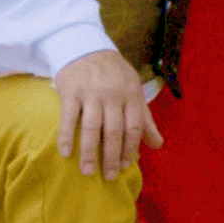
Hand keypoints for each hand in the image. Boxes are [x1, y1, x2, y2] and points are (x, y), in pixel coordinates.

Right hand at [52, 48, 162, 178]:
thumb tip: (158, 145)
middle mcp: (113, 94)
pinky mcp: (71, 91)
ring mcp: (91, 93)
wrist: (86, 47)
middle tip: (109, 176)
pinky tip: (65, 153)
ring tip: (88, 172)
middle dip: (112, 157)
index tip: (125, 166)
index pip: (134, 128)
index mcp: (131, 95)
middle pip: (114, 131)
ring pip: (92, 128)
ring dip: (89, 153)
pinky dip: (67, 136)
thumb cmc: (114, 74)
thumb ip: (145, 118)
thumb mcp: (134, 91)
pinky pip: (69, 118)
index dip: (130, 149)